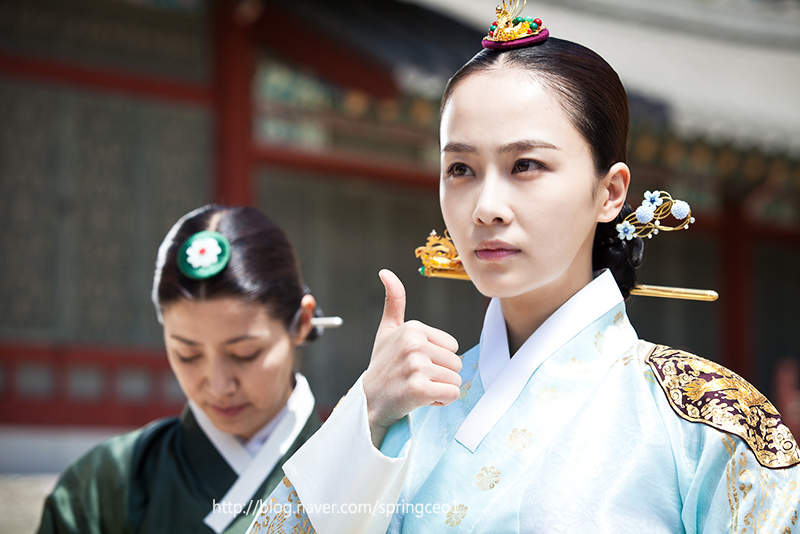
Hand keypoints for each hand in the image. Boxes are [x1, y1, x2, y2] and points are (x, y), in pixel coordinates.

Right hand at [362, 269, 461, 447]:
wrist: (368, 402)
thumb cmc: (382, 366)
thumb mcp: (387, 330)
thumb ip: (393, 301)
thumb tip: (385, 272)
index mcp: (412, 328)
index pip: (452, 346)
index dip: (438, 358)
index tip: (416, 364)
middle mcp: (414, 344)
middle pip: (457, 362)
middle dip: (441, 375)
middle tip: (416, 378)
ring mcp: (416, 366)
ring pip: (455, 379)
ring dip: (441, 389)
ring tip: (418, 388)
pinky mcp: (419, 389)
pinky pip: (452, 394)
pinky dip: (442, 401)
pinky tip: (422, 400)